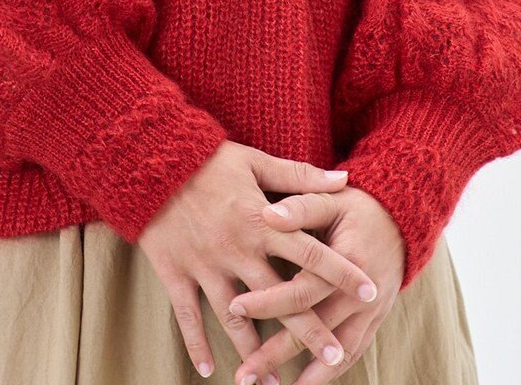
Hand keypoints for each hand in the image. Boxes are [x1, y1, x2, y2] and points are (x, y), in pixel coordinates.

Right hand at [137, 142, 377, 380]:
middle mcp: (238, 249)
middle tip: (335, 356)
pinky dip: (197, 345)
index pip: (311, 253)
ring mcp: (206, 265)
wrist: (150, 162)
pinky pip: (187, 317)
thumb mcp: (256, 160)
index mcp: (261, 221)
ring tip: (275, 381)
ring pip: (236, 319)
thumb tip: (345, 178)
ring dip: (256, 352)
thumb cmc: (208, 159)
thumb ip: (300, 176)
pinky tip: (208, 371)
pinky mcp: (175, 273)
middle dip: (309, 330)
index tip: (370, 293)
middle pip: (281, 297)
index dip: (342, 273)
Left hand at [227, 186, 405, 384]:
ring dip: (305, 377)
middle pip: (315, 329)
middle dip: (277, 353)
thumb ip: (300, 207)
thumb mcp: (329, 199)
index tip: (234, 308)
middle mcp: (362, 293)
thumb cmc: (357, 206)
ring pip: (336, 352)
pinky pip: (353, 353)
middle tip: (245, 373)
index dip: (269, 300)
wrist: (401, 219)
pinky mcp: (375, 321)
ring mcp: (371, 311)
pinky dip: (329, 373)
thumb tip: (268, 215)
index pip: (302, 289)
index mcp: (347, 260)